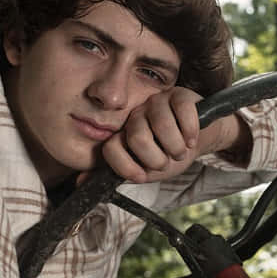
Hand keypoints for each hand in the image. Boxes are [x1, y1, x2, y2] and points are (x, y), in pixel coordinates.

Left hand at [100, 87, 245, 183]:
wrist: (196, 141)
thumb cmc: (167, 154)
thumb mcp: (143, 170)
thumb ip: (116, 174)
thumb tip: (79, 183)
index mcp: (123, 134)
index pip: (111, 148)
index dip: (127, 167)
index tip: (143, 176)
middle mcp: (135, 115)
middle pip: (137, 138)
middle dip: (157, 159)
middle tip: (167, 160)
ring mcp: (156, 102)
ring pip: (162, 126)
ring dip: (176, 148)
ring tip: (180, 150)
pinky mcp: (179, 94)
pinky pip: (182, 112)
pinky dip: (190, 132)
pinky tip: (191, 138)